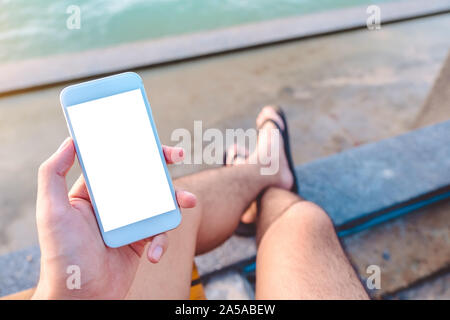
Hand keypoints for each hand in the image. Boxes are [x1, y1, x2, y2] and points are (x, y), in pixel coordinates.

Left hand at [32, 137, 195, 298]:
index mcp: (92, 194)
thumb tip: (70, 141)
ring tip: (190, 201)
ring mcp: (128, 224)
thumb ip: (53, 174)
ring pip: (157, 203)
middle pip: (142, 178)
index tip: (149, 139)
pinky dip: (162, 242)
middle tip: (179, 154)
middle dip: (162, 166)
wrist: (81, 297)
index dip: (134, 148)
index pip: (116, 163)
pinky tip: (155, 254)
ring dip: (176, 200)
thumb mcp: (51, 211)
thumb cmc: (62, 256)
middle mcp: (112, 206)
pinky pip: (159, 234)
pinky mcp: (140, 242)